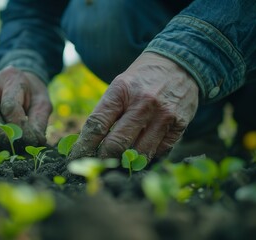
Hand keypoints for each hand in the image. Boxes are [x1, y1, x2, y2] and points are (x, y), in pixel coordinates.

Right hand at [0, 66, 51, 152]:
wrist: (23, 82)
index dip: (19, 128)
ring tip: (3, 151)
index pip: (10, 106)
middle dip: (0, 135)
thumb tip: (34, 145)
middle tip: (15, 149)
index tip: (30, 143)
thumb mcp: (42, 104)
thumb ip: (38, 123)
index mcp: (12, 77)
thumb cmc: (34, 94)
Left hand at [68, 52, 198, 160]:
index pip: (97, 125)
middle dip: (103, 159)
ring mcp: (163, 115)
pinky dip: (148, 158)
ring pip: (139, 153)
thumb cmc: (141, 79)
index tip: (76, 157)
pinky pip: (160, 152)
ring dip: (126, 163)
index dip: (84, 146)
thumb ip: (106, 112)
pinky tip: (140, 157)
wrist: (179, 64)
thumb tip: (90, 144)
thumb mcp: (119, 86)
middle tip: (97, 165)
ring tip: (117, 164)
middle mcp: (143, 103)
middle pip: (116, 144)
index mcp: (121, 91)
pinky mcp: (179, 125)